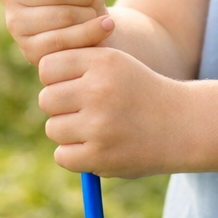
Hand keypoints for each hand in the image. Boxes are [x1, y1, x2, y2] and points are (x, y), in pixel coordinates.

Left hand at [38, 46, 191, 178]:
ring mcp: (99, 124)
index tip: (72, 84)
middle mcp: (99, 89)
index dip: (56, 77)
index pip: (48, 66)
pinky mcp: (99, 156)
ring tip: (94, 127)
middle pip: (46, 99)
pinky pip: (62, 155)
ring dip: (68, 131)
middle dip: (59, 106)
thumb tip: (38, 73)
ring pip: (53, 128)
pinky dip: (74, 154)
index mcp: (103, 61)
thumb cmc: (139, 91)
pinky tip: (96, 146)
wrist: (179, 124)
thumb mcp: (115, 64)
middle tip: (82, 109)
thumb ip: (78, 63)